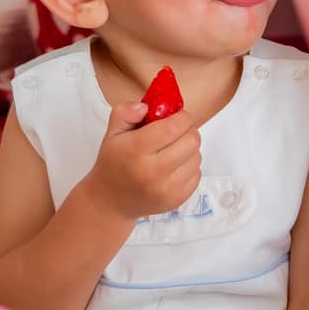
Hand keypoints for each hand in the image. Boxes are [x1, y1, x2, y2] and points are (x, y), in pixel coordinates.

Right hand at [85, 99, 202, 220]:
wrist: (111, 202)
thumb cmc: (113, 163)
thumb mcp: (112, 133)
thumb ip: (125, 112)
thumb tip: (146, 107)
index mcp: (136, 151)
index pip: (173, 127)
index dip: (182, 117)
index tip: (178, 116)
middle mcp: (153, 171)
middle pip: (191, 141)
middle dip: (188, 131)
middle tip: (176, 131)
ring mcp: (167, 188)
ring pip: (197, 156)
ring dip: (190, 149)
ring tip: (174, 149)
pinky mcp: (177, 199)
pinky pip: (197, 173)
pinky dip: (190, 166)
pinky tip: (174, 166)